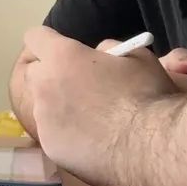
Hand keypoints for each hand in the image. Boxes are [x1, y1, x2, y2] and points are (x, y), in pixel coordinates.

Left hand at [21, 26, 186, 185]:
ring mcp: (43, 119)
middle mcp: (44, 85)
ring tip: (90, 120)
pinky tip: (91, 142)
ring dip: (58, 107)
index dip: (49, 41)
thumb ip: (107, 50)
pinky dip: (66, 135)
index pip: (35, 37)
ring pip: (42, 106)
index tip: (65, 51)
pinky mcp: (49, 147)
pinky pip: (52, 134)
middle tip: (79, 86)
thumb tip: (97, 55)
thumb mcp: (136, 56)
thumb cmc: (147, 95)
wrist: (151, 148)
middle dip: (52, 75)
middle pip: (35, 73)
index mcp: (61, 57)